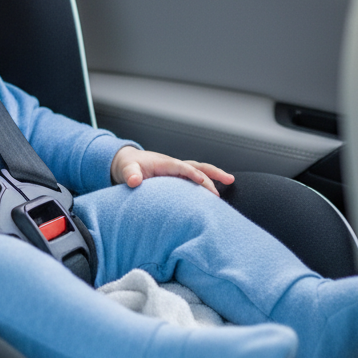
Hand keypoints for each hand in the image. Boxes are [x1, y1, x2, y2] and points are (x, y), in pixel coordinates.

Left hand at [110, 146, 233, 197]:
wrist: (127, 162)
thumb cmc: (128, 166)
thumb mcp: (126, 170)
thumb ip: (130, 175)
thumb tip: (134, 181)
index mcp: (164, 164)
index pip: (182, 167)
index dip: (193, 173)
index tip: (203, 181)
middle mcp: (174, 166)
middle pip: (197, 166)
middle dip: (212, 173)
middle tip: (228, 181)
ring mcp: (177, 172)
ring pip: (199, 171)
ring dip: (214, 176)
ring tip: (230, 181)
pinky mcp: (177, 178)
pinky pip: (194, 180)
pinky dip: (206, 184)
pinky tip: (215, 194)